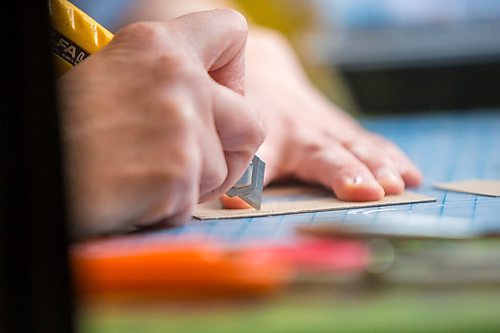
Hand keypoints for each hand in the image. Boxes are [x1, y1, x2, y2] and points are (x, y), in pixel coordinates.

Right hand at [59, 9, 263, 236]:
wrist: (37, 169)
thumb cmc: (72, 127)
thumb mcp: (119, 76)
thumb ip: (172, 80)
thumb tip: (216, 98)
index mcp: (160, 44)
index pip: (232, 30)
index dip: (233, 71)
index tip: (216, 93)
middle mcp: (179, 77)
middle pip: (253, 121)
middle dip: (232, 150)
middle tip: (196, 160)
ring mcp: (182, 124)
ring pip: (226, 169)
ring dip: (196, 183)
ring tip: (150, 177)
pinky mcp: (177, 170)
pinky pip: (196, 201)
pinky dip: (170, 207)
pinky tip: (136, 195)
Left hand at [224, 28, 421, 206]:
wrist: (267, 78)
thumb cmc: (250, 122)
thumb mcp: (239, 146)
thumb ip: (241, 175)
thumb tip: (234, 202)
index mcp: (266, 144)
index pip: (262, 165)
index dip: (263, 179)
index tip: (277, 195)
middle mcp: (301, 133)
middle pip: (324, 155)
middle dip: (346, 173)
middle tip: (371, 191)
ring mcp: (328, 129)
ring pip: (354, 146)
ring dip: (377, 166)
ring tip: (397, 185)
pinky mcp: (346, 129)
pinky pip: (370, 142)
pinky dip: (392, 158)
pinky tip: (413, 176)